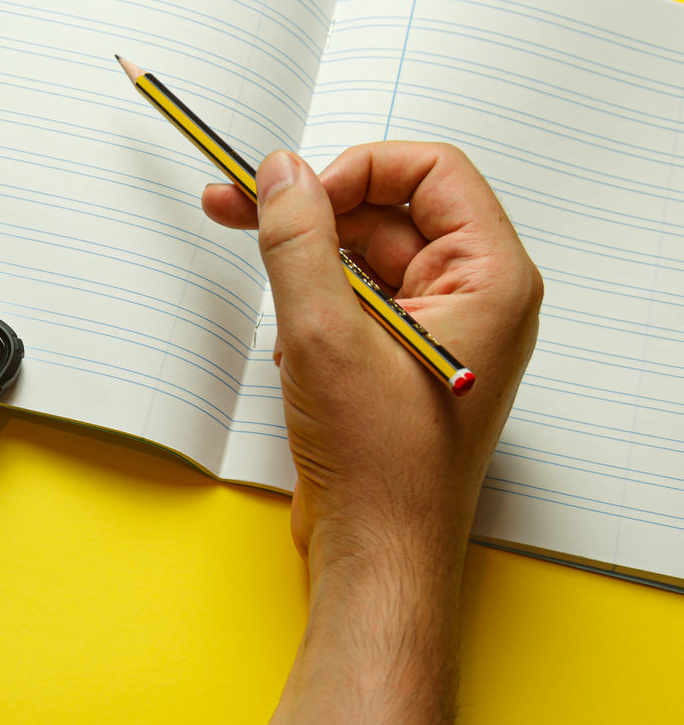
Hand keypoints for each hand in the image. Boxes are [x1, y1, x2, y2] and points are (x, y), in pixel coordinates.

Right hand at [203, 144, 541, 578]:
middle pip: (389, 213)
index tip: (294, 192)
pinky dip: (312, 319)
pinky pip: (353, 308)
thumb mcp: (324, 334)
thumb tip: (281, 175)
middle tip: (234, 207)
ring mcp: (437, 334)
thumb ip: (299, 241)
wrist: (378, 554)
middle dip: (312, 217)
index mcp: (490, 279)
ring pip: (362, 262)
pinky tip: (292, 359)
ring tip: (281, 323)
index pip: (431, 172)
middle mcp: (474, 299)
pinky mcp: (400, 366)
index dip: (356, 170)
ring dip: (308, 278)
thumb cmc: (379, 463)